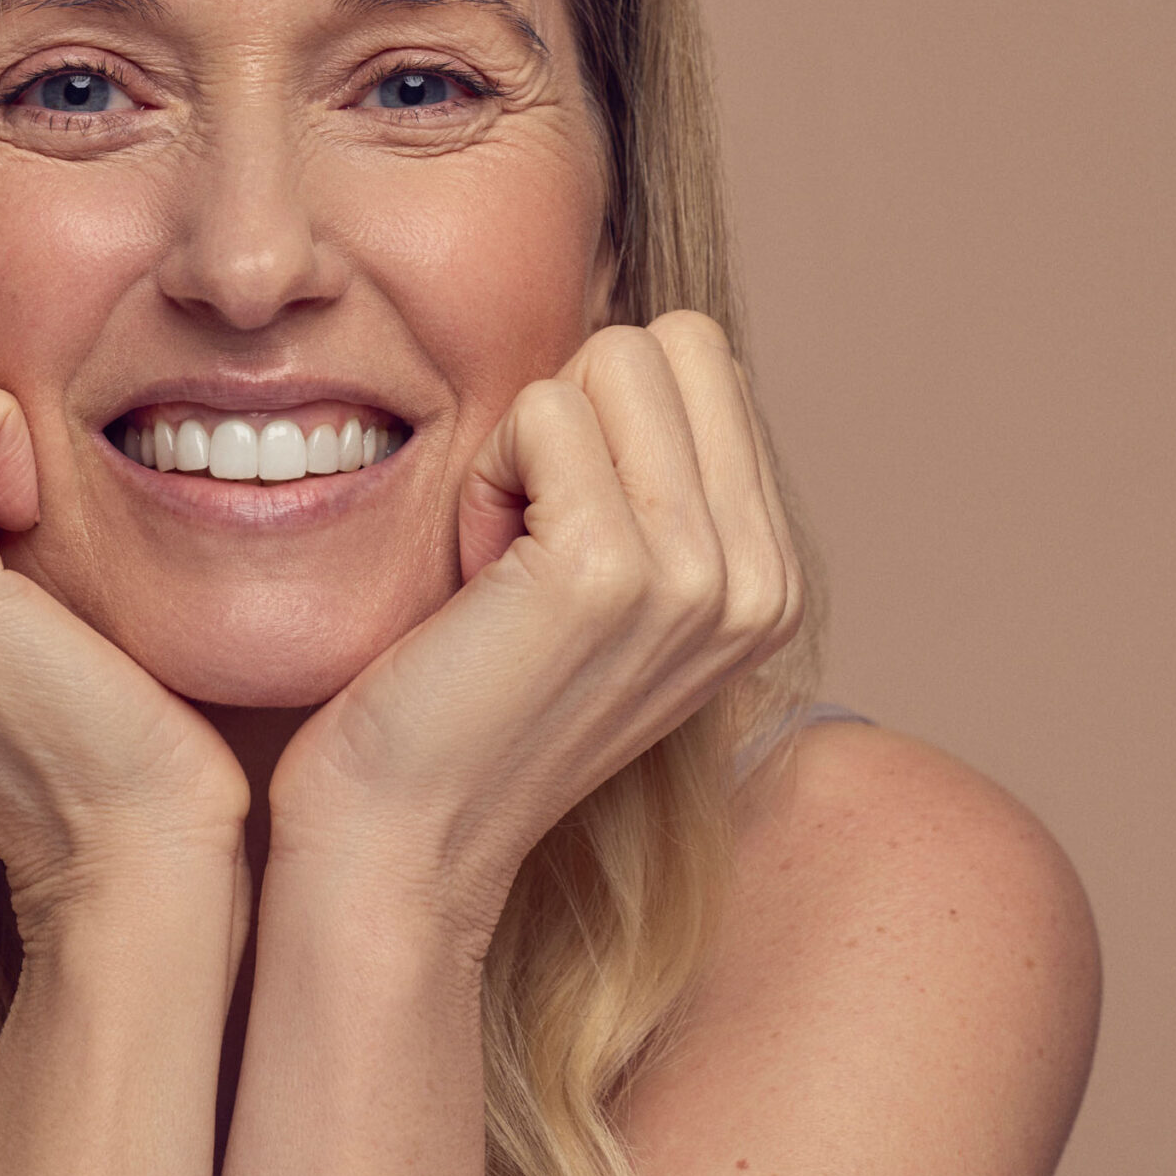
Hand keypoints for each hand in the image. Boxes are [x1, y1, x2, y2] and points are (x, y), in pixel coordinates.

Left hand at [265, 313, 803, 954]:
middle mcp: (762, 581)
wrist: (403, 832)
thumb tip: (646, 344)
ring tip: (501, 564)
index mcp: (772, 577)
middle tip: (522, 541)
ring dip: (526, 444)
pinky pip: (542, 410)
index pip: (704, 360)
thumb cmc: (464, 688)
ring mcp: (700, 578)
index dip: (599, 420)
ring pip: (614, 359)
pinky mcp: (612, 571)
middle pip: (672, 343)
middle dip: (572, 413)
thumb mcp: (601, 578)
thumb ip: (656, 477)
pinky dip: (485, 473)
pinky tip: (475, 576)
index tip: (554, 538)